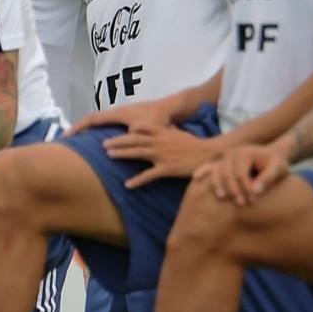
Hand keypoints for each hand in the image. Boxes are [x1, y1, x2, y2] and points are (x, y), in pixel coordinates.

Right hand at [66, 98, 174, 135]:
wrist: (169, 109)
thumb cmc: (158, 119)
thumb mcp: (144, 129)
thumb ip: (132, 135)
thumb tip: (117, 142)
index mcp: (117, 114)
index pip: (92, 119)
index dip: (78, 127)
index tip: (66, 135)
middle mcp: (116, 112)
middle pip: (92, 119)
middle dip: (78, 127)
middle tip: (66, 138)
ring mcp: (120, 114)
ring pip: (99, 121)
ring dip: (87, 128)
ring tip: (77, 139)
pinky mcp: (126, 118)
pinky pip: (106, 123)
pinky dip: (97, 129)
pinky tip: (96, 138)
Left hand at [103, 124, 223, 188]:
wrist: (208, 154)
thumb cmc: (194, 145)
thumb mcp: (179, 134)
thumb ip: (168, 130)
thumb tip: (164, 127)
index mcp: (163, 133)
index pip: (142, 128)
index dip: (127, 131)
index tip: (115, 131)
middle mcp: (160, 142)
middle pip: (135, 140)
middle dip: (118, 142)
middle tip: (104, 144)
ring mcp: (162, 155)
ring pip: (138, 153)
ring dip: (123, 154)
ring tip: (109, 156)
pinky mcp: (167, 169)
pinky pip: (149, 175)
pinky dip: (137, 180)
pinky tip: (127, 184)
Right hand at [192, 144, 290, 205]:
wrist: (271, 157)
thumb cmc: (276, 165)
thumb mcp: (279, 168)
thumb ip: (268, 178)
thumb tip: (255, 191)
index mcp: (245, 152)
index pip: (240, 174)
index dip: (246, 189)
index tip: (254, 200)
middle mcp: (231, 153)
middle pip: (226, 174)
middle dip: (233, 190)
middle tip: (242, 204)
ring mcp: (224, 157)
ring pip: (216, 172)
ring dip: (219, 186)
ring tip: (224, 198)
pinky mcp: (220, 162)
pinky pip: (208, 167)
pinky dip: (202, 171)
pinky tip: (197, 179)